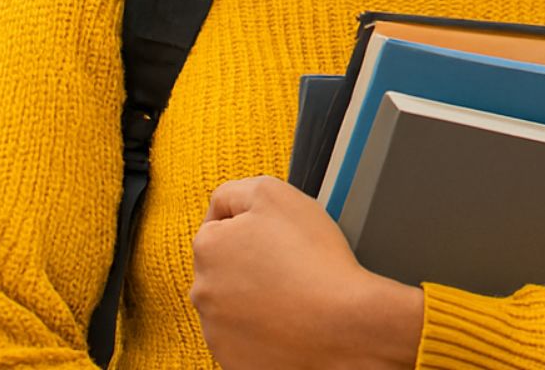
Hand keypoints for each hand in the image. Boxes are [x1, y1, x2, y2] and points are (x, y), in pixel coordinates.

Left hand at [190, 175, 423, 369]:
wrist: (342, 324)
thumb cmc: (314, 259)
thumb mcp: (274, 194)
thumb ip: (236, 191)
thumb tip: (221, 206)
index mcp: (207, 248)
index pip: (219, 227)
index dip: (252, 227)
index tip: (279, 238)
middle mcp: (203, 291)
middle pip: (224, 268)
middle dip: (249, 264)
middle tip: (290, 265)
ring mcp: (216, 330)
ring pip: (233, 304)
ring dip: (255, 298)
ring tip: (293, 294)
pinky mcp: (233, 359)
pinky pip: (245, 337)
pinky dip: (262, 330)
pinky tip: (289, 320)